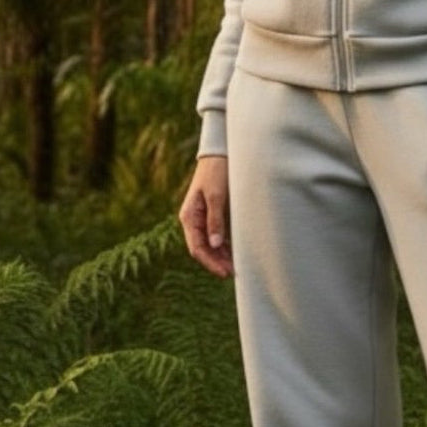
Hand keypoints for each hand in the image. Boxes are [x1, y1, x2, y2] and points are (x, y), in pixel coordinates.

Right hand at [178, 156, 233, 278]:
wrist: (220, 153)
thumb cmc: (217, 171)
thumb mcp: (216, 196)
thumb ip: (215, 220)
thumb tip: (215, 244)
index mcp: (190, 216)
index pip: (197, 248)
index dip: (210, 262)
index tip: (225, 272)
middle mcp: (194, 220)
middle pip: (203, 249)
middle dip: (217, 263)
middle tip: (234, 273)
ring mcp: (204, 219)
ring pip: (211, 245)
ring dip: (222, 257)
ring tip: (237, 267)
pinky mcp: (214, 216)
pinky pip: (218, 237)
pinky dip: (226, 247)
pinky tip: (237, 253)